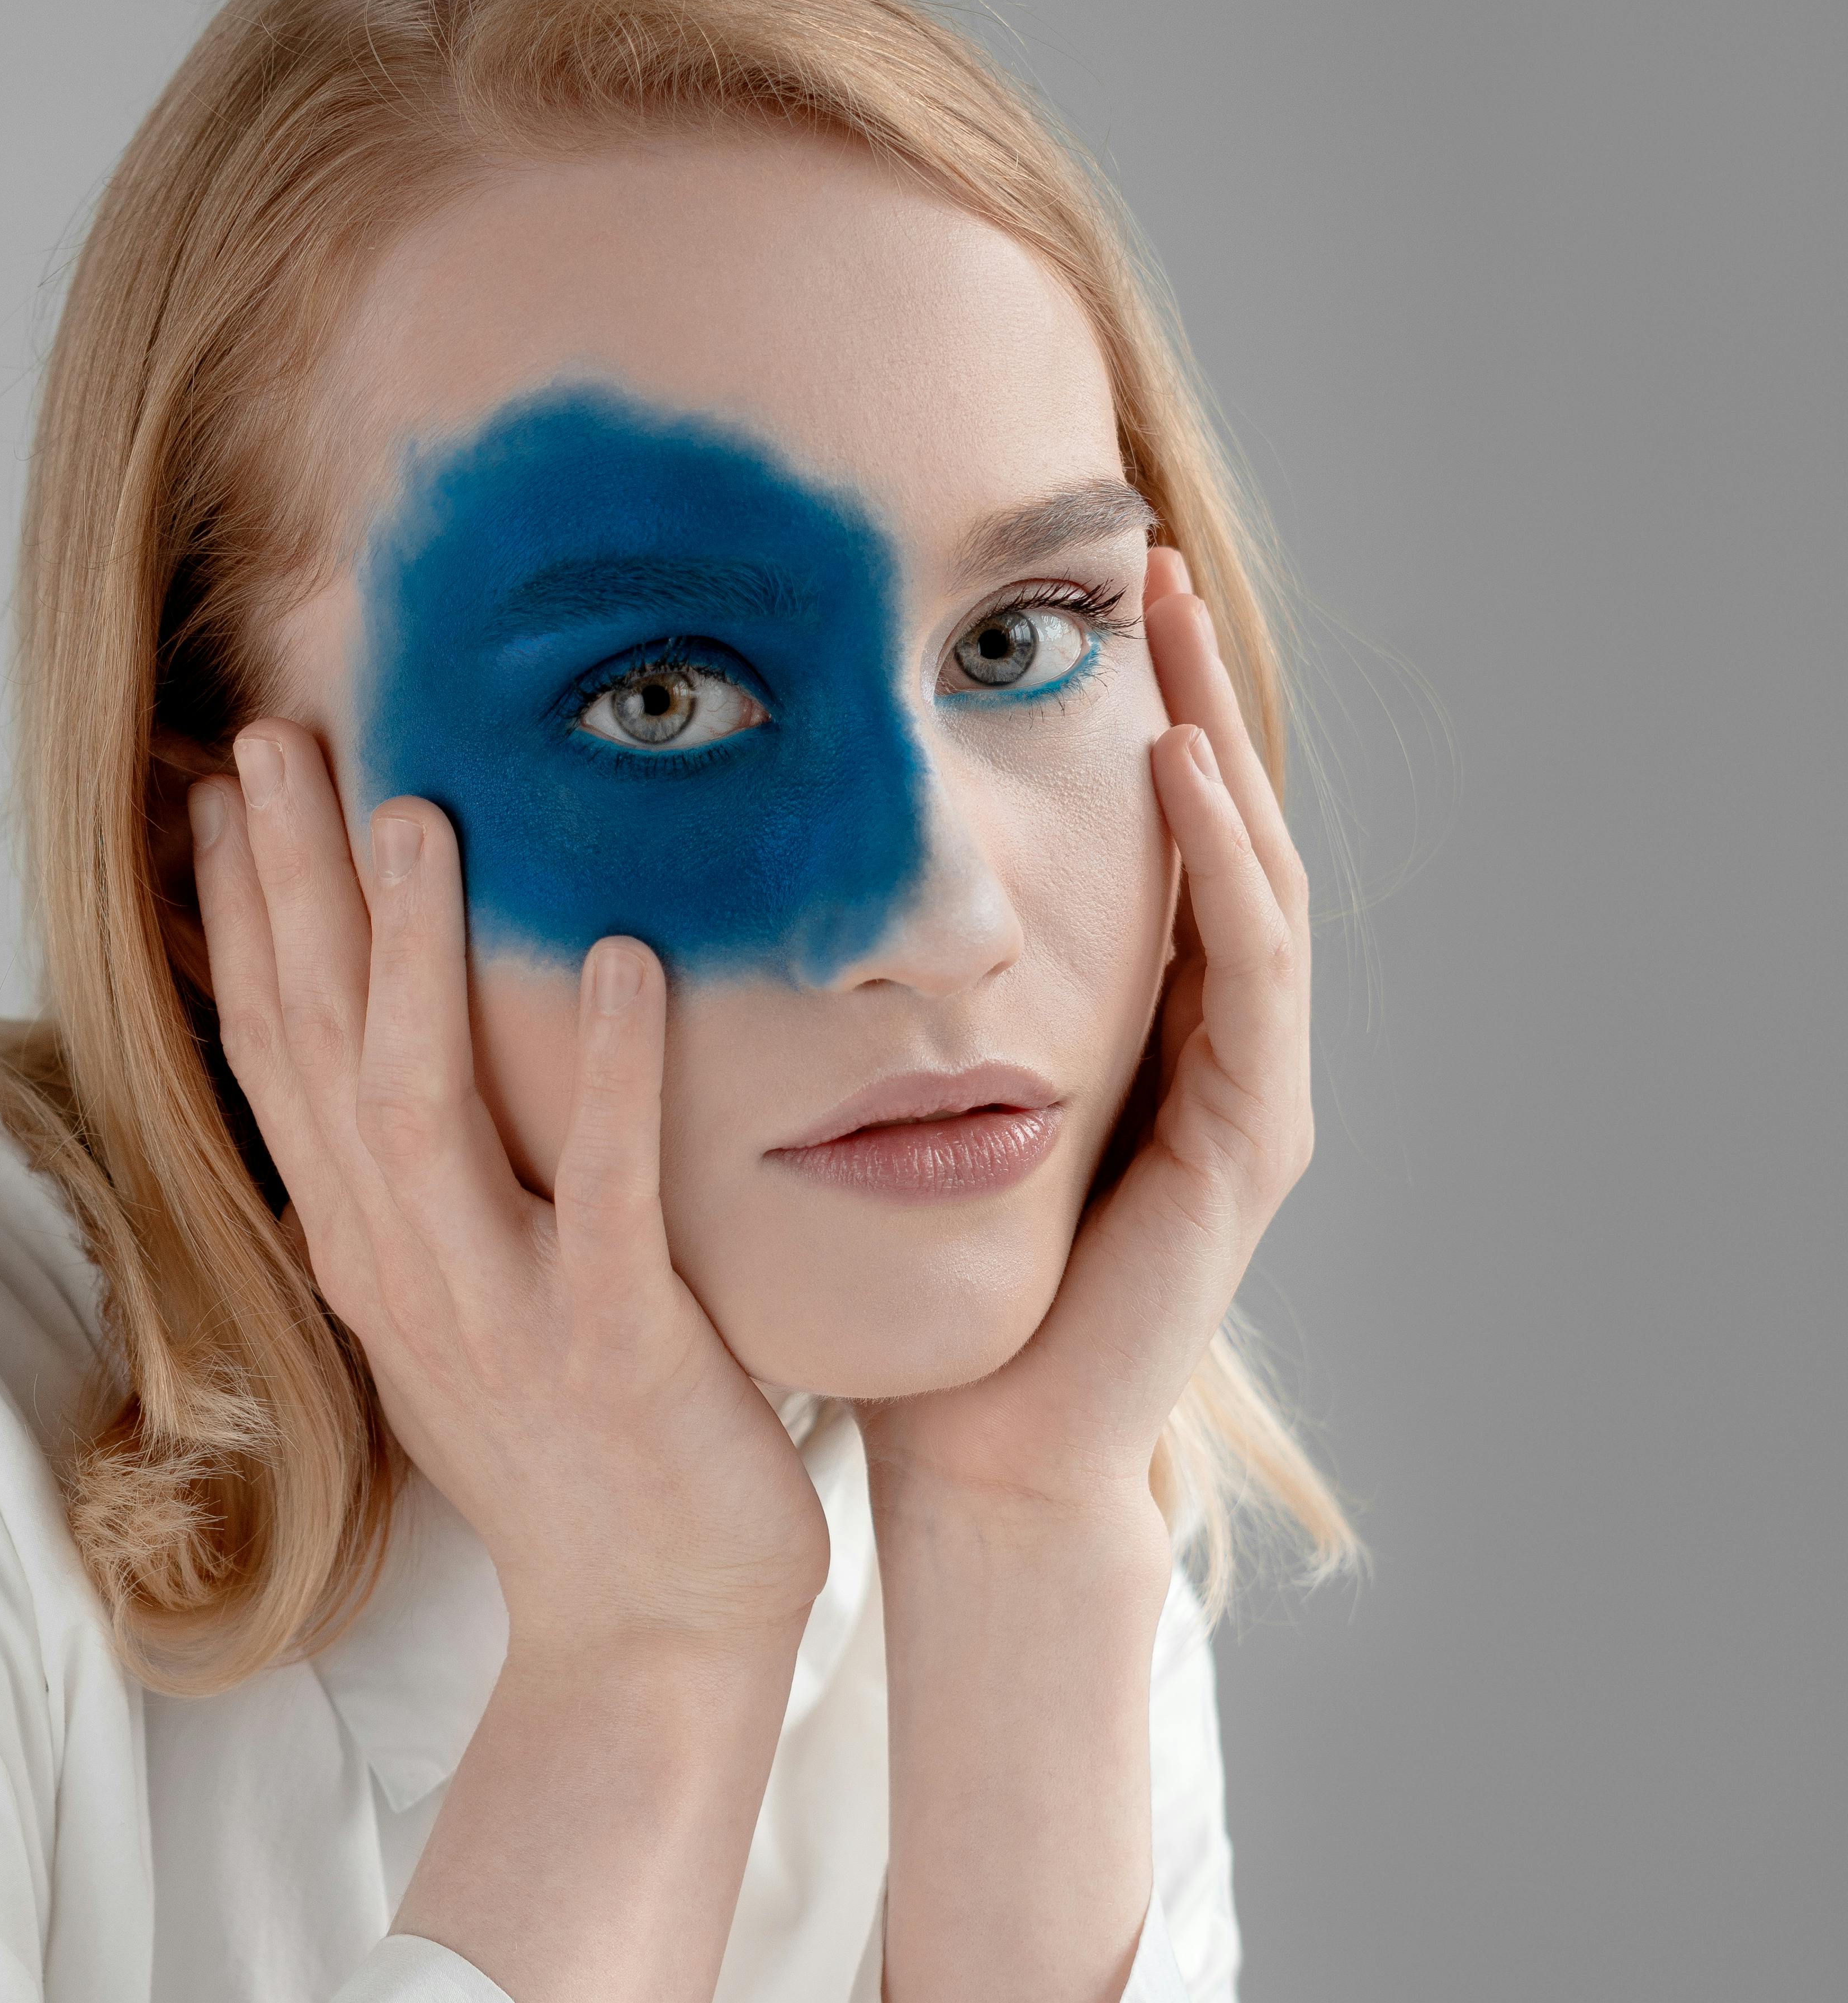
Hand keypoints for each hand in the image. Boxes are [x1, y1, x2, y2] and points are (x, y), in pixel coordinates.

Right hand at [188, 722, 828, 1666]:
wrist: (643, 1629)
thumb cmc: (570, 1461)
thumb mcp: (455, 1318)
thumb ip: (407, 1206)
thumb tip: (352, 1111)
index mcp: (367, 1254)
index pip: (275, 1057)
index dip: (237, 920)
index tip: (214, 786)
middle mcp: (406, 1272)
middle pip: (317, 1050)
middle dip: (288, 891)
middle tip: (270, 735)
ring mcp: (502, 1312)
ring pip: (423, 1109)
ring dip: (411, 956)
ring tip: (415, 811)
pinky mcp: (618, 1349)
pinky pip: (606, 1196)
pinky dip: (612, 1076)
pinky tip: (622, 960)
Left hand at [857, 545, 1315, 1533]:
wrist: (970, 1447)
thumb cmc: (912, 1292)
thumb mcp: (889, 1102)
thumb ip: (873, 1005)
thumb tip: (754, 873)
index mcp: (1122, 1029)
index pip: (1134, 839)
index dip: (1112, 712)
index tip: (1059, 593)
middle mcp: (1201, 1046)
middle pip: (1207, 827)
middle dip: (1181, 687)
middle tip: (1140, 555)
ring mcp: (1242, 1092)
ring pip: (1247, 877)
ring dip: (1215, 739)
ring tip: (1168, 621)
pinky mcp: (1248, 1143)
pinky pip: (1249, 975)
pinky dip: (1220, 867)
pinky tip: (1178, 774)